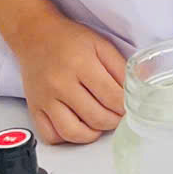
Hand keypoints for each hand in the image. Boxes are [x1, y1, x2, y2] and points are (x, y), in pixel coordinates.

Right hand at [15, 9, 126, 143]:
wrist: (35, 36)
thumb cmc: (69, 40)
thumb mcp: (101, 45)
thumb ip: (121, 68)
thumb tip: (137, 90)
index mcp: (81, 65)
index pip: (112, 98)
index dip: (125, 106)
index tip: (128, 106)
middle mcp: (61, 84)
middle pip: (97, 118)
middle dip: (113, 121)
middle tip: (116, 114)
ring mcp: (46, 99)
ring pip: (74, 133)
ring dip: (93, 133)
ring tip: (98, 122)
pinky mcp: (34, 108)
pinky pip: (51, 136)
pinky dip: (66, 137)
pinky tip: (76, 125)